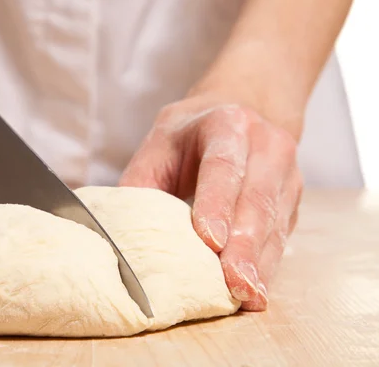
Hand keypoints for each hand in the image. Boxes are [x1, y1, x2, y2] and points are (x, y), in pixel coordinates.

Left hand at [119, 96, 302, 310]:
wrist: (236, 113)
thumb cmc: (188, 138)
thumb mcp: (157, 147)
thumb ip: (140, 184)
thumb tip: (116, 234)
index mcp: (226, 124)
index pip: (223, 166)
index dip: (217, 203)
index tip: (210, 241)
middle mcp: (264, 145)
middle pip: (256, 198)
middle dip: (244, 245)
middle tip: (233, 283)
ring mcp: (285, 172)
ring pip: (275, 221)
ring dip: (260, 262)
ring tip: (247, 295)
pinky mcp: (292, 198)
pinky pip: (282, 235)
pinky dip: (268, 266)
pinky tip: (256, 291)